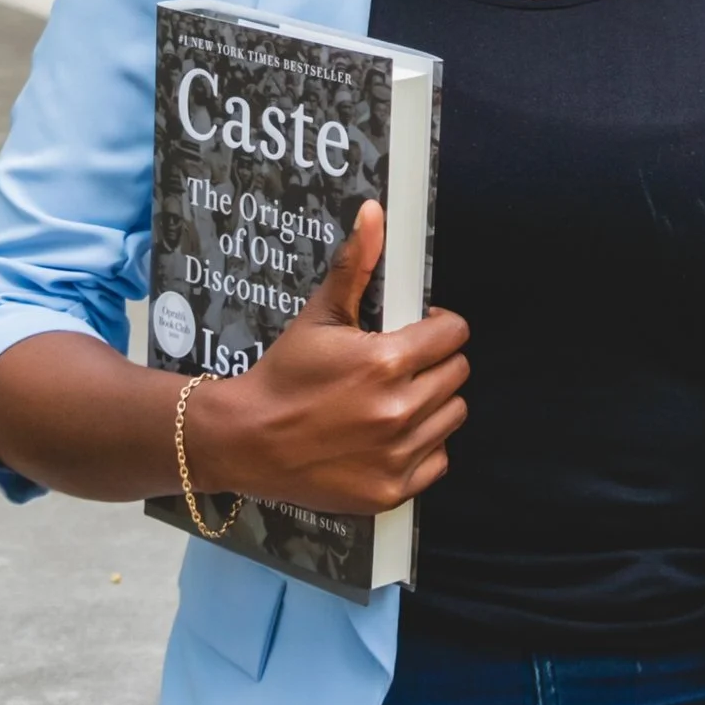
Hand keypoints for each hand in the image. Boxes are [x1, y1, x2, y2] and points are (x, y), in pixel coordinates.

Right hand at [199, 201, 468, 515]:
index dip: (438, 327)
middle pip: (457, 374)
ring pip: (452, 416)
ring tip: (396, 398)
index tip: (417, 330)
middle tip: (402, 365)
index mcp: (387, 361)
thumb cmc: (284, 374)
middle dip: (435, 363)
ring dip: (432, 403)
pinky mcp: (391, 490)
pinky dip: (422, 446)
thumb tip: (375, 214)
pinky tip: (391, 435)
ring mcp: (397, 454)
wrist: (246, 439)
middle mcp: (399, 410)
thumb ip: (355, 266)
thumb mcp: (319, 315)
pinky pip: (438, 459)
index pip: (454, 334)